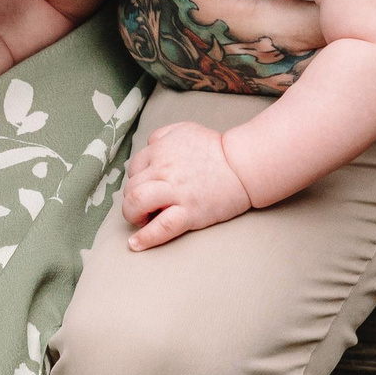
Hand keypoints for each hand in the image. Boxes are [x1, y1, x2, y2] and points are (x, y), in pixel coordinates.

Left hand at [121, 120, 252, 248]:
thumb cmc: (217, 147)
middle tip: (147, 207)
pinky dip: (144, 238)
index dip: (137, 181)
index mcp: (160, 150)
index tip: (147, 189)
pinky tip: (136, 245)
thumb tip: (149, 146)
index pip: (134, 168)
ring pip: (137, 203)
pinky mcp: (189, 212)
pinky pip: (161, 227)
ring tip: (142, 220)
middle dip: (133, 200)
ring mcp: (175, 192)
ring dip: (133, 215)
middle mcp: (163, 169)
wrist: (243, 164)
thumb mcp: (185, 129)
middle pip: (131, 188)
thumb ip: (163, 135)